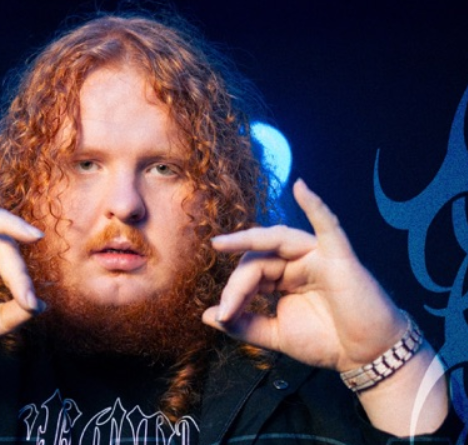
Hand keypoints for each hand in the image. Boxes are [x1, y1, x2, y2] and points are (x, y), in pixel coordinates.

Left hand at [202, 179, 406, 371]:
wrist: (366, 357)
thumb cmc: (326, 341)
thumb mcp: (275, 335)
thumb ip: (243, 325)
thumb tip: (207, 316)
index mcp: (283, 276)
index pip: (250, 272)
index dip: (232, 293)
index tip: (223, 318)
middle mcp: (298, 261)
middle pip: (258, 257)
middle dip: (238, 283)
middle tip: (227, 310)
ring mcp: (318, 256)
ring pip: (278, 239)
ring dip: (249, 240)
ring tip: (221, 244)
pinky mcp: (340, 256)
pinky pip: (328, 225)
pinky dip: (315, 205)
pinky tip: (301, 187)